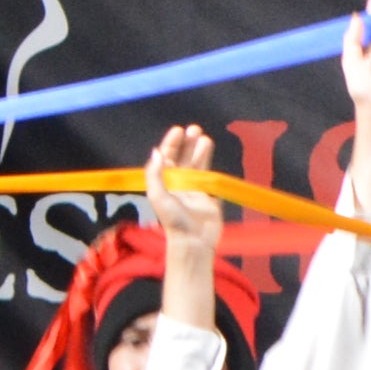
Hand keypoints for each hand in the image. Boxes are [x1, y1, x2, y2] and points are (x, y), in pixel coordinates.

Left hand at [141, 123, 222, 256]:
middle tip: (196, 129)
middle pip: (184, 158)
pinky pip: (210, 178)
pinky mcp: (209, 196)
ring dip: (201, 151)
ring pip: (198, 165)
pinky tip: (215, 158)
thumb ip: (155, 174)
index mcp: (165, 182)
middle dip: (188, 143)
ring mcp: (195, 189)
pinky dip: (212, 166)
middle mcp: (179, 183)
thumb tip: (156, 151)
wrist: (194, 241)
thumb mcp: (158, 196)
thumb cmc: (173, 220)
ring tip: (206, 139)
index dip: (172, 143)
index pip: (167, 157)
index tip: (179, 129)